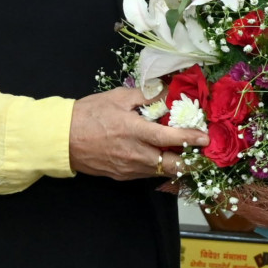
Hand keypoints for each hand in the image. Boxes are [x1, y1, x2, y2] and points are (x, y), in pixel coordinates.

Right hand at [69, 88, 207, 181]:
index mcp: (134, 131)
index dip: (190, 138)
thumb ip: (144, 95)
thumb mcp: (117, 97)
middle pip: (171, 165)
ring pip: (161, 171)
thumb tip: (165, 91)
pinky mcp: (122, 176)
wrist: (62, 138)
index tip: (205, 138)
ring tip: (187, 154)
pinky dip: (159, 167)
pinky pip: (147, 173)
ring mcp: (128, 168)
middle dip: (191, 162)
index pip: (169, 138)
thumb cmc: (88, 114)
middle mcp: (135, 153)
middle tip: (202, 154)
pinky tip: (163, 157)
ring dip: (176, 165)